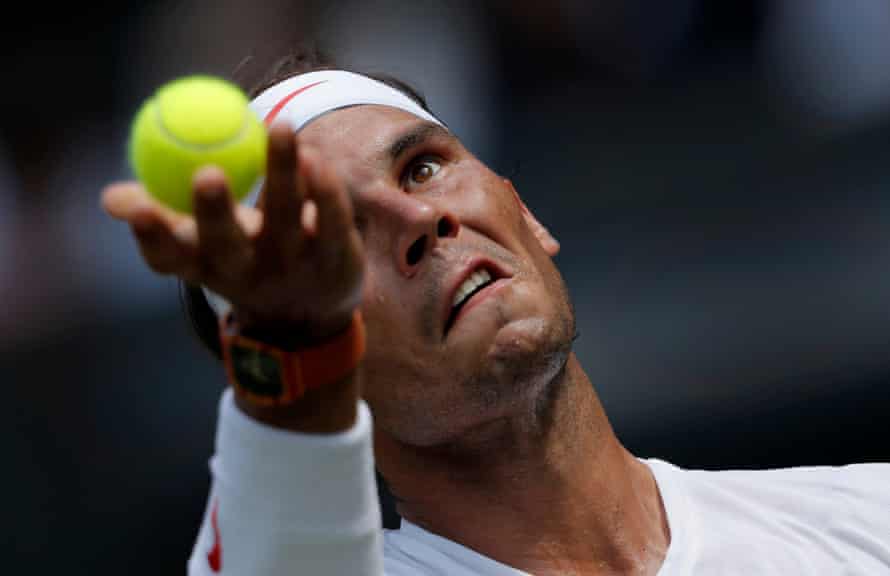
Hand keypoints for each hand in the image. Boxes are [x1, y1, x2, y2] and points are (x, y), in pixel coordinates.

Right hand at [102, 122, 364, 344]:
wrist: (312, 315)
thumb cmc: (243, 261)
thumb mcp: (201, 248)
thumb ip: (163, 218)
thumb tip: (113, 199)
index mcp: (205, 267)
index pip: (170, 258)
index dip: (152, 237)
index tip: (137, 208)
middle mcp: (246, 272)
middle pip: (227, 244)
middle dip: (214, 212)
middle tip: (206, 173)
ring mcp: (293, 267)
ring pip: (285, 216)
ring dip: (282, 170)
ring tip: (280, 126)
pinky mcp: (336, 259)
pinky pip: (330, 217)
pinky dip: (322, 186)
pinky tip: (314, 156)